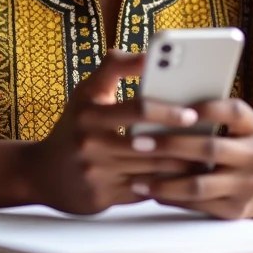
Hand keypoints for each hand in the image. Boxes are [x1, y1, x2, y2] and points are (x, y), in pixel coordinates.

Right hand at [20, 51, 199, 214]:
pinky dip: (165, 185)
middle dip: (181, 143)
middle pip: (148, 144)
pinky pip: (143, 191)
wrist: (42, 172)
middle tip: (210, 139)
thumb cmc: (74, 125)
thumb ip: (115, 66)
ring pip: (150, 170)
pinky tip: (183, 178)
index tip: (192, 113)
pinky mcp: (101, 198)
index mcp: (89, 113)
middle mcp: (90, 144)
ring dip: (180, 166)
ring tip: (205, 157)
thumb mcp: (87, 90)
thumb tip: (148, 54)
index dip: (166, 111)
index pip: (135, 109)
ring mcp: (95, 174)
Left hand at [131, 98, 252, 219]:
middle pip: (210, 149)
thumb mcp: (236, 125)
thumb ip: (212, 115)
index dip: (204, 109)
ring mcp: (249, 185)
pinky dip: (172, 198)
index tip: (171, 108)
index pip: (232, 112)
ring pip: (199, 184)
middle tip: (138, 143)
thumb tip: (164, 104)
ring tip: (137, 177)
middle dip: (170, 145)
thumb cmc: (236, 144)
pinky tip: (152, 191)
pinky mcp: (237, 209)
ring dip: (164, 182)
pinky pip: (198, 204)